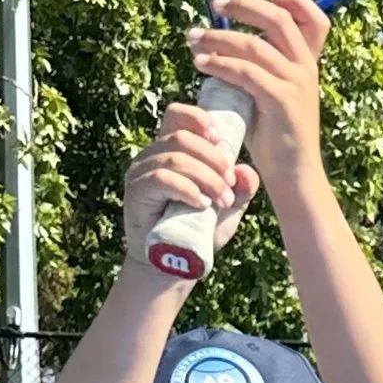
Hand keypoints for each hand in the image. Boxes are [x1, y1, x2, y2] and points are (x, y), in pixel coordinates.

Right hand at [124, 101, 257, 272]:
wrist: (173, 266)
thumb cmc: (198, 232)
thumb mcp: (227, 208)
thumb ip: (240, 189)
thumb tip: (247, 171)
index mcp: (171, 150)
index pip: (177, 116)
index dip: (199, 119)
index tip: (222, 141)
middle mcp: (152, 156)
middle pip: (181, 137)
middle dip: (213, 158)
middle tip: (230, 183)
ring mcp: (141, 173)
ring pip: (174, 158)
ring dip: (206, 178)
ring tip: (222, 200)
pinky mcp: (135, 192)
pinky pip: (161, 179)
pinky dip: (187, 189)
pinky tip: (202, 204)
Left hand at [185, 0, 330, 210]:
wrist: (293, 174)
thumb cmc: (277, 135)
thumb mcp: (274, 93)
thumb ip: (262, 66)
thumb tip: (225, 40)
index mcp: (308, 65)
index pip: (316, 21)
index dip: (295, 0)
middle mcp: (306, 70)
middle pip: (279, 20)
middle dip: (243, 6)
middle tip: (214, 6)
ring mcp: (297, 85)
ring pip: (254, 45)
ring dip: (217, 37)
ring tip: (193, 39)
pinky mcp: (282, 102)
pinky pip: (246, 73)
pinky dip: (219, 63)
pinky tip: (200, 63)